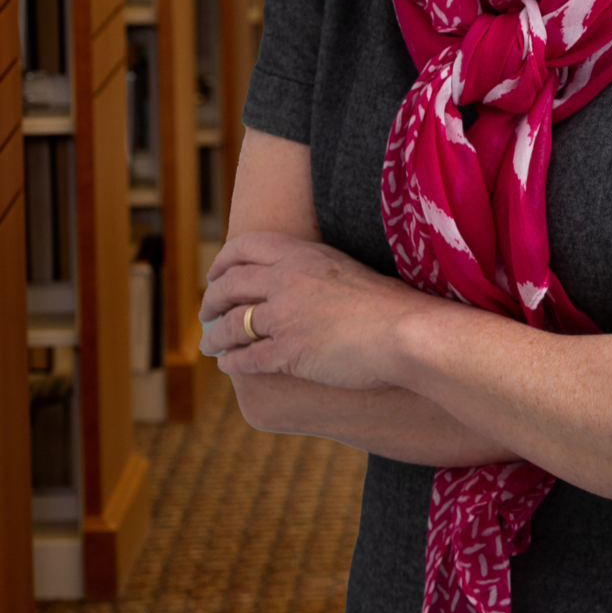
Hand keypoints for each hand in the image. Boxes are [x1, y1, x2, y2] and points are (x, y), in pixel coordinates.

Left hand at [199, 231, 422, 389]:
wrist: (405, 331)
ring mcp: (284, 316)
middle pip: (229, 285)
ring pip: (230, 325)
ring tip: (210, 344)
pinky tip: (228, 365)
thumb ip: (311, 270)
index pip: (243, 247)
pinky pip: (245, 358)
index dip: (222, 261)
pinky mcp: (288, 352)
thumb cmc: (384, 303)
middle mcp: (286, 279)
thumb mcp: (342, 269)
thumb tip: (289, 279)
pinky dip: (231, 361)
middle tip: (206, 312)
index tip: (216, 275)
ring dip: (214, 336)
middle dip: (211, 301)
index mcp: (300, 254)